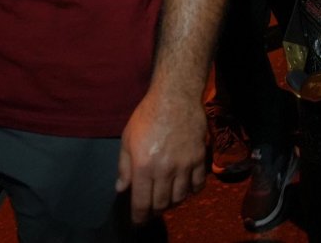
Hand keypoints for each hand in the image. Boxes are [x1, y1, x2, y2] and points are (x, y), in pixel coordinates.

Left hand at [116, 86, 207, 223]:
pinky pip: (198, 184)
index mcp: (144, 166)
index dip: (139, 217)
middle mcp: (165, 170)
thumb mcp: (127, 139)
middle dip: (155, 211)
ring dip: (172, 202)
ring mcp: (184, 165)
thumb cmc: (147, 115)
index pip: (142, 202)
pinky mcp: (199, 158)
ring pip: (180, 197)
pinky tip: (185, 187)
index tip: (138, 221)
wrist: (175, 97)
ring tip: (167, 198)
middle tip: (152, 209)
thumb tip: (121, 188)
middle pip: (162, 203)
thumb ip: (124, 166)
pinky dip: (191, 191)